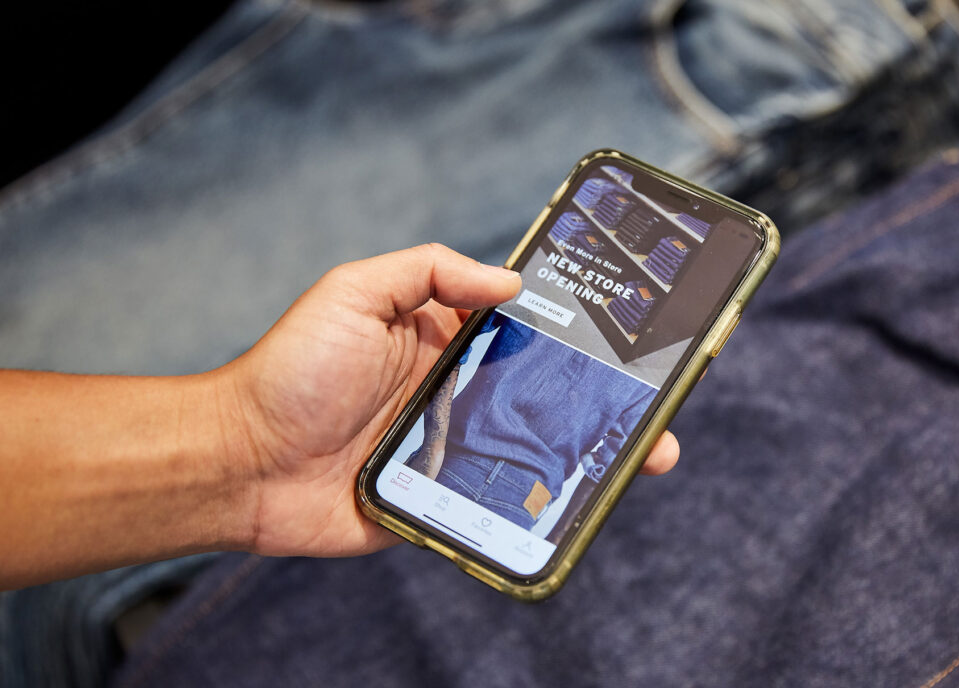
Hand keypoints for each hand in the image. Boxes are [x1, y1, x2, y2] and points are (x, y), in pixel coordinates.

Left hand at [223, 244, 680, 557]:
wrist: (244, 464)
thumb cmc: (292, 370)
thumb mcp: (355, 293)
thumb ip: (428, 272)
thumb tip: (511, 282)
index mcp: (442, 337)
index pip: (522, 327)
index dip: (574, 329)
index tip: (628, 330)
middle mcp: (456, 389)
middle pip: (542, 390)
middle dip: (603, 396)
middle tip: (657, 402)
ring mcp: (452, 446)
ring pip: (534, 446)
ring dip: (590, 450)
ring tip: (646, 455)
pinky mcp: (442, 498)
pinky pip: (501, 498)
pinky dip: (543, 500)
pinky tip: (588, 498)